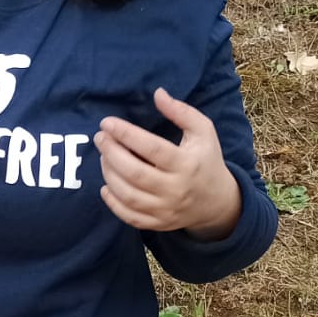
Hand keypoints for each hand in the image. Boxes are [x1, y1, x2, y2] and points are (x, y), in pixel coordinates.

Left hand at [95, 89, 242, 239]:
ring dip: (109, 174)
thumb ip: (181, 111)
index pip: (152, 148)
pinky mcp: (159, 223)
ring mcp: (166, 209)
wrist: (217, 202)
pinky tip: (106, 185)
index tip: (107, 123)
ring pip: (129, 195)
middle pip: (135, 173)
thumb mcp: (203, 131)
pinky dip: (113, 203)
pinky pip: (130, 216)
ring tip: (104, 157)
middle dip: (111, 153)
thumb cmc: (206, 160)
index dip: (126, 134)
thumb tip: (157, 93)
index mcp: (187, 164)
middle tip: (100, 138)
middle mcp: (176, 189)